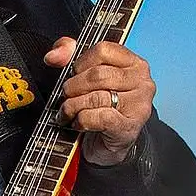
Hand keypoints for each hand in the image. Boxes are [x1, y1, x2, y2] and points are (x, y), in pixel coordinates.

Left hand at [45, 37, 154, 164]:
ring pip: (96, 97)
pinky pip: (98, 117)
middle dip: (73, 87)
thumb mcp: (86, 76)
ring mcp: (139, 106)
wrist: (109, 145)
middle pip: (97, 75)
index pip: (103, 50)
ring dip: (73, 105)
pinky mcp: (129, 128)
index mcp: (134, 64)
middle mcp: (142, 82)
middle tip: (67, 96)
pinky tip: (78, 123)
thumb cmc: (100, 106)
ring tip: (68, 112)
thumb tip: (53, 56)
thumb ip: (68, 55)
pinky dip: (81, 120)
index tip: (74, 74)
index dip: (80, 62)